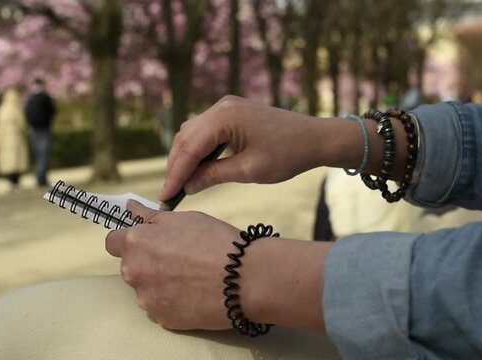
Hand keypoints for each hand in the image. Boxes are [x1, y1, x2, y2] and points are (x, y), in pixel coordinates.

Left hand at [105, 200, 239, 329]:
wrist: (242, 278)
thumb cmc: (215, 242)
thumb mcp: (183, 218)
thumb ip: (150, 216)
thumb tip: (131, 209)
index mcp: (135, 243)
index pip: (113, 242)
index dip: (129, 239)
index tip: (146, 240)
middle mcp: (133, 272)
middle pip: (130, 266)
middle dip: (147, 261)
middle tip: (178, 257)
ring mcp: (147, 299)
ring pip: (146, 288)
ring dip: (160, 283)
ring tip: (190, 276)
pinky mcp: (162, 319)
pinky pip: (161, 307)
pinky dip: (173, 300)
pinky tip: (194, 292)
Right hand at [159, 96, 333, 200]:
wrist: (316, 138)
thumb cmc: (288, 154)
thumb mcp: (249, 171)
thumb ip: (214, 176)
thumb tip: (187, 186)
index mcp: (225, 117)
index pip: (190, 148)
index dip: (175, 174)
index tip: (165, 195)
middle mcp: (222, 107)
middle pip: (186, 138)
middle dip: (177, 165)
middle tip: (171, 193)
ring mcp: (226, 107)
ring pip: (193, 133)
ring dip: (186, 158)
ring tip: (182, 184)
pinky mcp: (232, 113)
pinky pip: (206, 131)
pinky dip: (199, 150)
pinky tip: (198, 169)